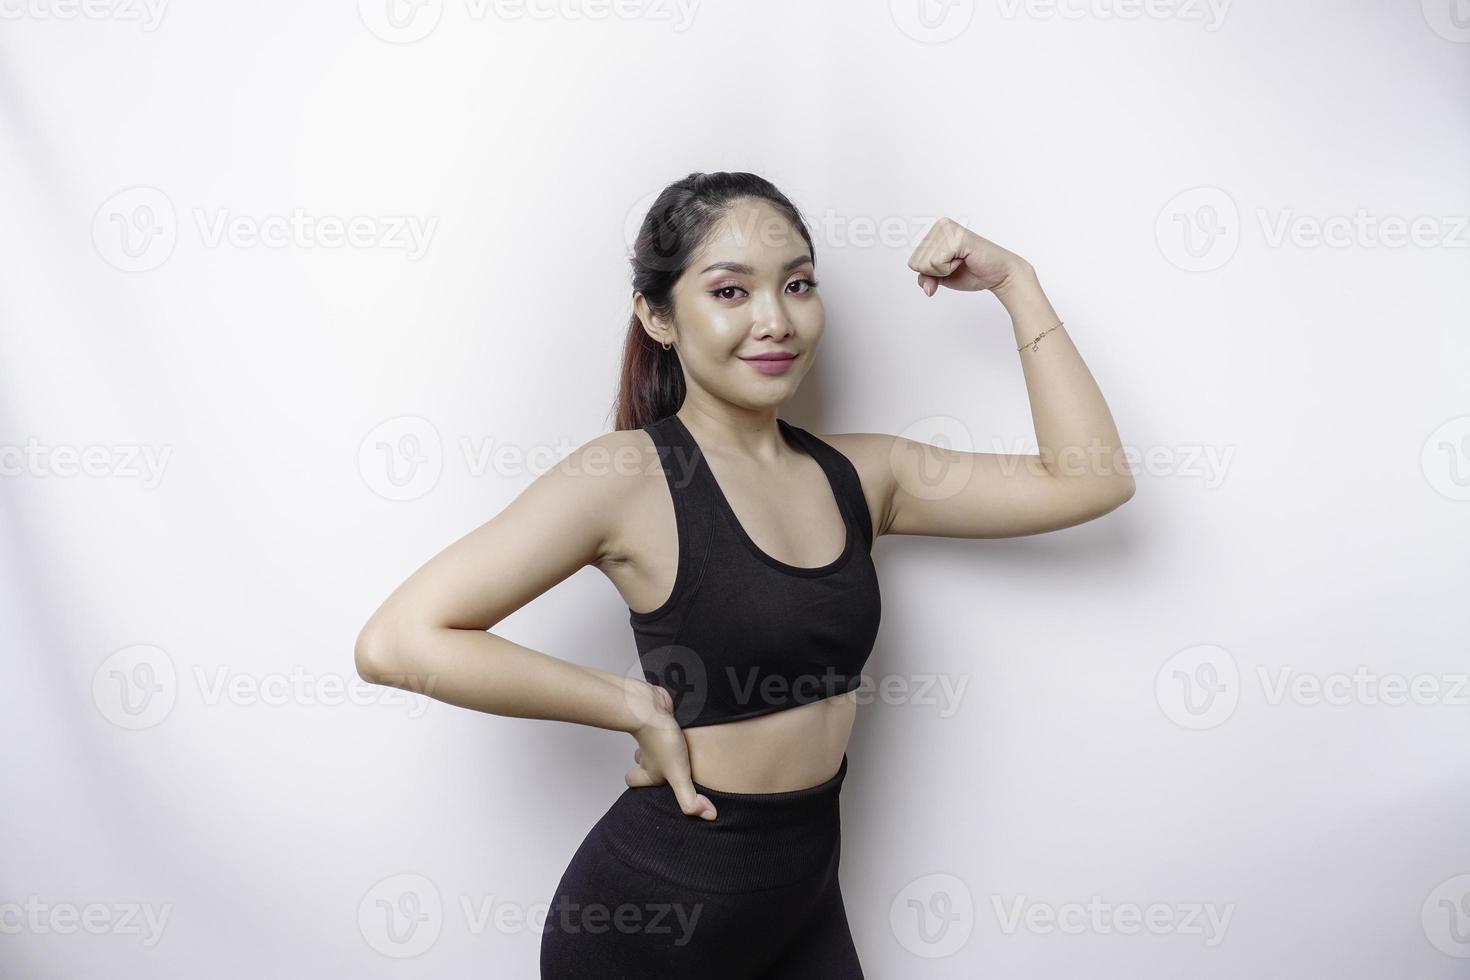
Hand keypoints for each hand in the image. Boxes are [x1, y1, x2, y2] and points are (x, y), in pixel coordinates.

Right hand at [625, 682, 716, 820]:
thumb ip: (689, 798)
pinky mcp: (664, 719)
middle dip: (650, 766)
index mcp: (650, 770)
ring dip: (665, 746)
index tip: (653, 791)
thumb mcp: (678, 775)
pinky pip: (665, 726)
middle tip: (667, 770)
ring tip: (683, 749)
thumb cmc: (660, 740)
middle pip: (641, 762)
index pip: (635, 782)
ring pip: (653, 743)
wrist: (652, 706)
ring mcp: (654, 735)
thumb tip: (707, 816)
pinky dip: (673, 727)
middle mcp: (649, 754)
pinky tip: (687, 727)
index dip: (640, 786)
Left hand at [907, 217, 1030, 296]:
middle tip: (957, 264)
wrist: (999, 275)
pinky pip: (937, 263)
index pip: (913, 262)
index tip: (950, 266)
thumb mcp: (941, 277)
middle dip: (936, 273)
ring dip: (944, 271)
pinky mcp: (957, 237)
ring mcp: (948, 228)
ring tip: (961, 261)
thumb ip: (926, 279)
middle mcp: (940, 225)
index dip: (930, 274)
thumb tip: (927, 288)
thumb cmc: (972, 272)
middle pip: (916, 263)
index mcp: (934, 232)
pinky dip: (950, 269)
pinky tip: (964, 260)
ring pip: (925, 264)